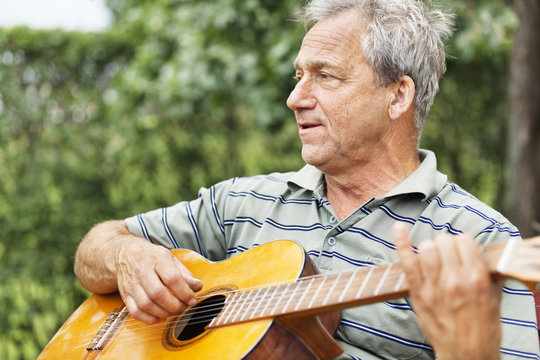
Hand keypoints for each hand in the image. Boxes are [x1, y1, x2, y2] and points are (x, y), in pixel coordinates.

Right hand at [114, 237, 202, 323]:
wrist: (125, 253)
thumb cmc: (152, 257)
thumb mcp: (171, 259)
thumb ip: (185, 274)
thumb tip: (197, 287)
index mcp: (157, 258)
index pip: (172, 278)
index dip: (185, 292)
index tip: (192, 300)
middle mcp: (142, 270)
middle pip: (158, 293)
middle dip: (174, 305)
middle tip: (183, 307)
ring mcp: (131, 284)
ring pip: (146, 305)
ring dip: (163, 313)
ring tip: (173, 311)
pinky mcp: (125, 294)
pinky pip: (136, 312)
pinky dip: (150, 319)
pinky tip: (160, 316)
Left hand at [393, 223, 501, 359]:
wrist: (466, 354)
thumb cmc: (483, 329)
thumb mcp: (494, 298)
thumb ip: (487, 274)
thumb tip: (479, 254)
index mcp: (476, 278)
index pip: (465, 241)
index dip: (463, 243)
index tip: (462, 249)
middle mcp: (454, 279)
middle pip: (444, 241)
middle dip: (446, 245)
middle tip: (448, 256)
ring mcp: (434, 286)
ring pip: (426, 247)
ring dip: (430, 248)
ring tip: (434, 258)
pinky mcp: (418, 293)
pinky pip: (407, 261)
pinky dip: (401, 242)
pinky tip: (399, 228)